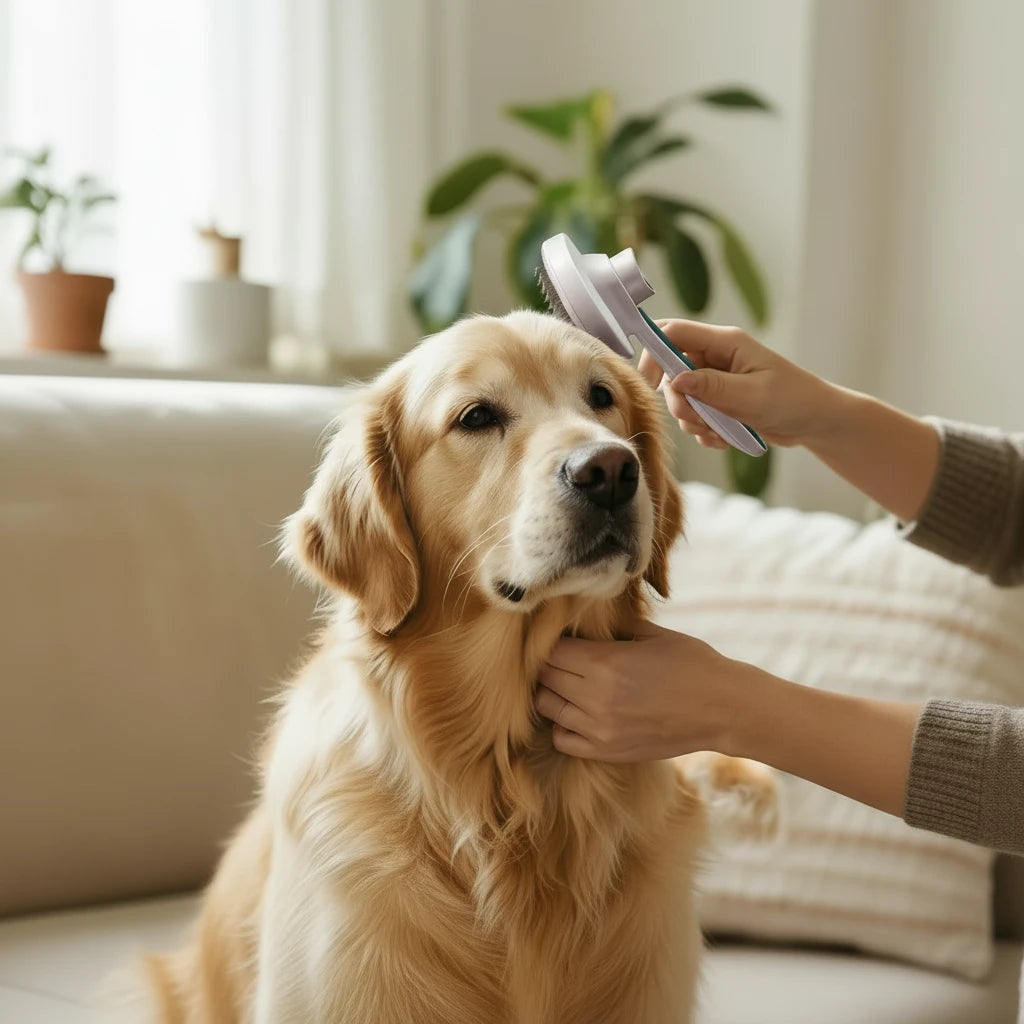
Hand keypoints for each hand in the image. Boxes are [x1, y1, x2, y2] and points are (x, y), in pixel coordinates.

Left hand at [534, 622, 740, 761]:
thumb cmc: (692, 664)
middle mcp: (596, 697)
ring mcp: (600, 729)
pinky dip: (563, 725)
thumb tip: (584, 617)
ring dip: (553, 693)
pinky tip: (579, 713)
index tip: (565, 639)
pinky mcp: (607, 751)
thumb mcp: (652, 633)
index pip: (552, 651)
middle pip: (544, 678)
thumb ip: (613, 627)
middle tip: (566, 660)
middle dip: (550, 665)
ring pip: (547, 707)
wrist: (723, 709)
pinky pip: (562, 739)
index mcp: (606, 663)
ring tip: (571, 684)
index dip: (554, 642)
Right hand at [637, 320, 835, 448]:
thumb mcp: (752, 395)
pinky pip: (694, 417)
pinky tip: (727, 437)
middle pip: (671, 371)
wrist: (815, 423)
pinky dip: (705, 431)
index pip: (673, 332)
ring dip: (695, 421)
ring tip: (724, 431)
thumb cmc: (793, 401)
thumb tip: (676, 380)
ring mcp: (715, 380)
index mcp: (725, 342)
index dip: (654, 352)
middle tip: (699, 420)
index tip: (650, 383)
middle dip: (679, 402)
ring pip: (681, 399)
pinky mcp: (717, 402)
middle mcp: (715, 357)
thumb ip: (712, 387)